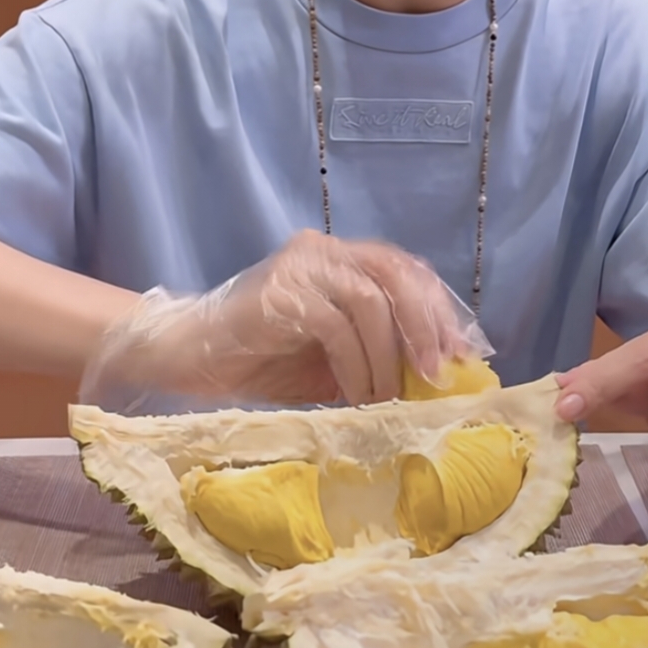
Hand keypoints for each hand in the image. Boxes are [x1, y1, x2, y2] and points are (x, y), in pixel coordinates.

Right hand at [81, 230, 479, 410]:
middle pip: (395, 272)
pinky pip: (336, 326)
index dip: (438, 308)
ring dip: (388, 356)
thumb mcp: (333, 358)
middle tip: (437, 374)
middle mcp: (322, 250)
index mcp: (339, 259)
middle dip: (425, 325)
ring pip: (370, 300)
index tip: (461, 354)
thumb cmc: (260, 362)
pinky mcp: (281, 292)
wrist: (187, 358)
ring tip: (389, 396)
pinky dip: (357, 365)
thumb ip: (375, 352)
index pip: (404, 268)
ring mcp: (300, 266)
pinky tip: (358, 394)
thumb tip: (433, 377)